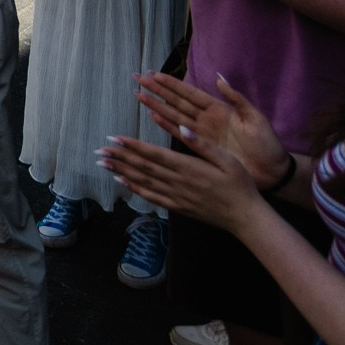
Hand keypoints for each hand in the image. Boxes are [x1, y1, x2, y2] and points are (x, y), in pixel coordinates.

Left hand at [101, 128, 265, 233]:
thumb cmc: (240, 185)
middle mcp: (178, 182)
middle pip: (143, 167)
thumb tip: (181, 126)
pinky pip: (152, 198)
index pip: (154, 154)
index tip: (114, 138)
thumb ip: (202, 144)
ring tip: (103, 164)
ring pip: (143, 182)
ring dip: (121, 171)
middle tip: (99, 149)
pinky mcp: (178, 207)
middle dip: (120, 157)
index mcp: (189, 167)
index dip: (132, 146)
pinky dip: (135, 189)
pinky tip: (122, 182)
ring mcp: (176, 197)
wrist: (245, 217)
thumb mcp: (227, 159)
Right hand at [133, 71, 291, 189]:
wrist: (272, 172)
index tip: (154, 73)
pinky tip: (152, 117)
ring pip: (174, 115)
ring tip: (139, 95)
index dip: (172, 83)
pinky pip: (179, 134)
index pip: (190, 92)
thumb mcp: (255, 118)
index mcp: (219, 109)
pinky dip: (166, 126)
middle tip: (138, 78)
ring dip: (156, 105)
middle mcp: (206, 119)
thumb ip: (236, 98)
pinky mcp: (201, 148)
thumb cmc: (267, 144)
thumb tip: (219, 77)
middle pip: (177, 101)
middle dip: (158, 90)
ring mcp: (202, 134)